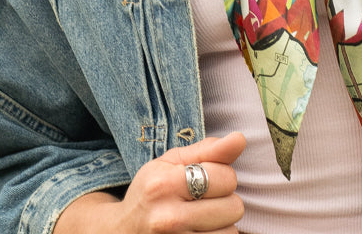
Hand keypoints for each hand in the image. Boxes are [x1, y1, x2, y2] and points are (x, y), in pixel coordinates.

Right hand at [54, 131, 245, 233]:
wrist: (120, 231)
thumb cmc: (151, 191)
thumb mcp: (170, 162)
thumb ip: (207, 150)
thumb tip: (240, 138)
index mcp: (164, 184)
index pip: (225, 177)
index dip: (223, 176)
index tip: (208, 178)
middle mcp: (168, 218)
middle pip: (233, 207)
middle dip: (224, 200)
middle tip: (204, 200)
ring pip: (231, 232)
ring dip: (222, 224)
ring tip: (202, 219)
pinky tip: (200, 231)